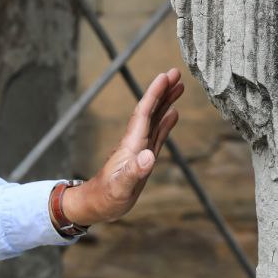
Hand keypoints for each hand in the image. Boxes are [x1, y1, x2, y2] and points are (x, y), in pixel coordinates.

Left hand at [62, 68, 183, 226]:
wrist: (98, 205)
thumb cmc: (107, 197)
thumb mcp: (120, 188)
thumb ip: (133, 172)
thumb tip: (149, 156)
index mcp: (131, 145)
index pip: (143, 113)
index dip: (154, 94)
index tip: (165, 76)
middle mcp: (136, 142)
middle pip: (151, 110)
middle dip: (162, 91)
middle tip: (176, 72)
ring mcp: (140, 148)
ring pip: (155, 119)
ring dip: (166, 102)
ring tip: (179, 86)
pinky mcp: (143, 157)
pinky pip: (157, 134)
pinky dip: (166, 121)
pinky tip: (173, 113)